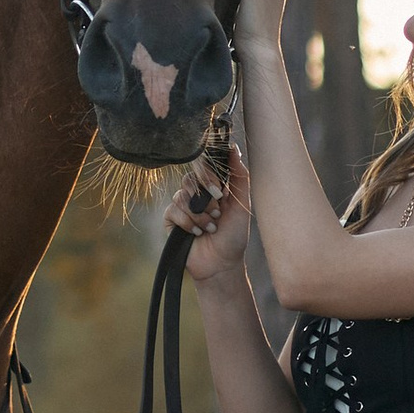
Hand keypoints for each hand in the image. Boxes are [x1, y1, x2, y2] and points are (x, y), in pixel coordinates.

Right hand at [165, 139, 252, 283]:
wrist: (222, 264)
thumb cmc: (235, 235)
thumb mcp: (242, 204)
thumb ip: (240, 176)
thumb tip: (234, 148)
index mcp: (212, 186)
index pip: (203, 167)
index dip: (209, 176)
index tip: (219, 192)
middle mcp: (196, 193)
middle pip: (190, 178)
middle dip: (205, 199)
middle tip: (218, 213)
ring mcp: (182, 206)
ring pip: (182, 196)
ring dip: (200, 215)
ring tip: (211, 228)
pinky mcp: (171, 220)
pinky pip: (173, 210)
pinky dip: (188, 222)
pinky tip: (198, 233)